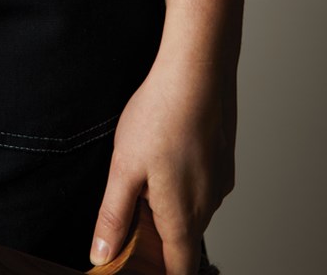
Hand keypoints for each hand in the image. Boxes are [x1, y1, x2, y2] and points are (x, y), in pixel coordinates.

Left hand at [89, 0, 245, 274]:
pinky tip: (167, 147)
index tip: (137, 260)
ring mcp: (221, 182)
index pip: (178, 268)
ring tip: (147, 163)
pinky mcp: (224, 159)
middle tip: (131, 197)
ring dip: (169, 200)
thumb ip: (113, 216)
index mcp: (183, 217)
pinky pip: (203, 183)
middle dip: (156, 228)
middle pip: (182, 238)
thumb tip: (102, 254)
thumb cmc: (160, 115)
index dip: (157, 270)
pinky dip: (184, 177)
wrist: (197, 71)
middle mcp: (209, 206)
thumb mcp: (123, 168)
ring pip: (193, 207)